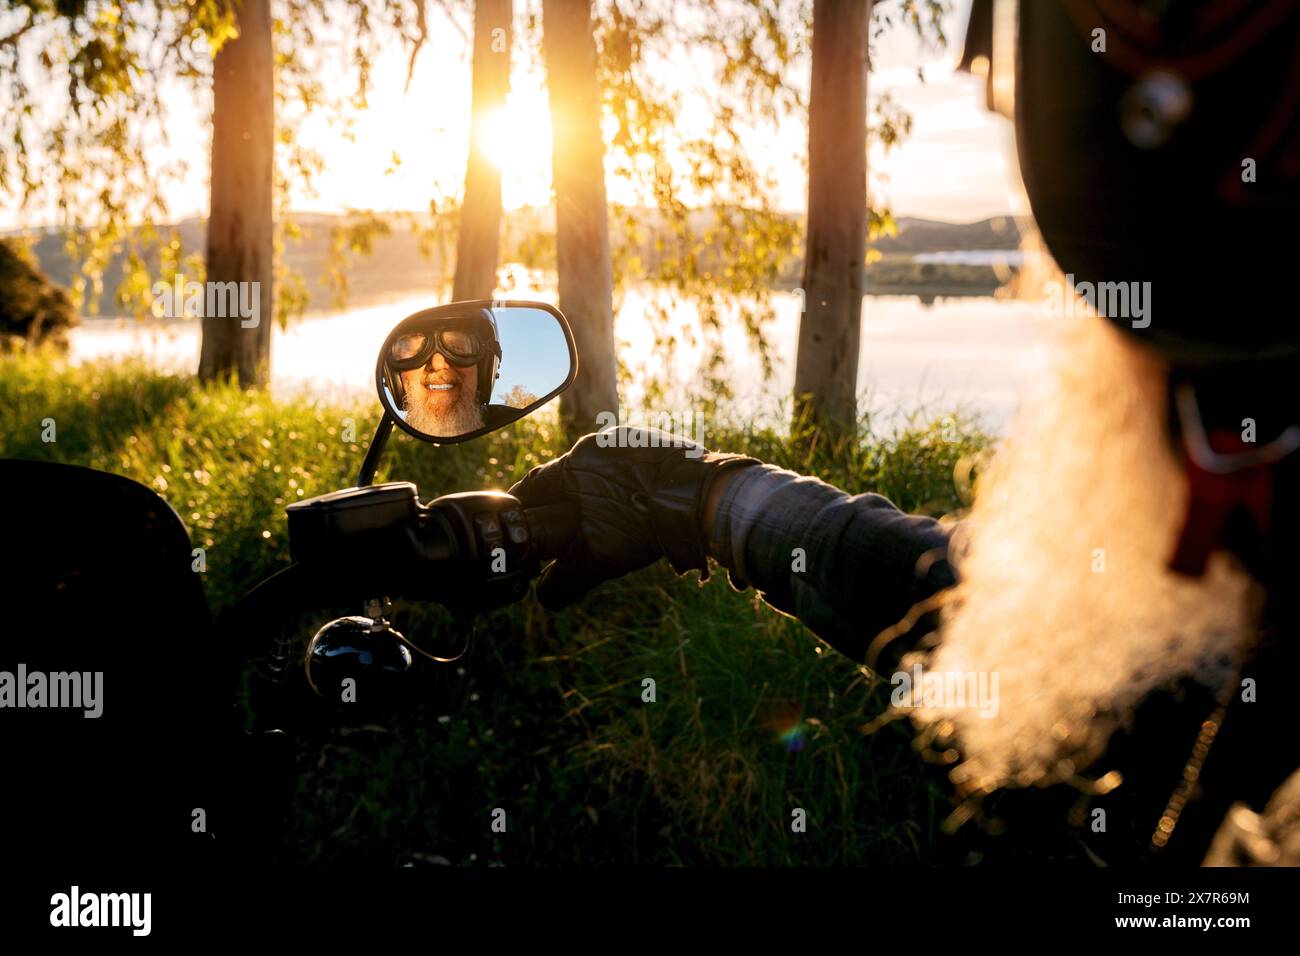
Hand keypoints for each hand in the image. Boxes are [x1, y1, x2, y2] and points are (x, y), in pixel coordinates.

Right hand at [509, 426, 759, 608]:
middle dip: (556, 502)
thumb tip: (544, 598)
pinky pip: (627, 466)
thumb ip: (565, 579)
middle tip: (558, 526)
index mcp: (574, 467)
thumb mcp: (599, 559)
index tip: (517, 523)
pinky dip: (624, 485)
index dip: (521, 508)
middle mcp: (596, 446)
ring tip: (601, 519)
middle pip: (562, 476)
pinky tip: (636, 505)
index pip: (532, 486)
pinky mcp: (655, 445)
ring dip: (591, 493)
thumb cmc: (646, 524)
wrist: (704, 498)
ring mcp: (627, 442)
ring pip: (595, 470)